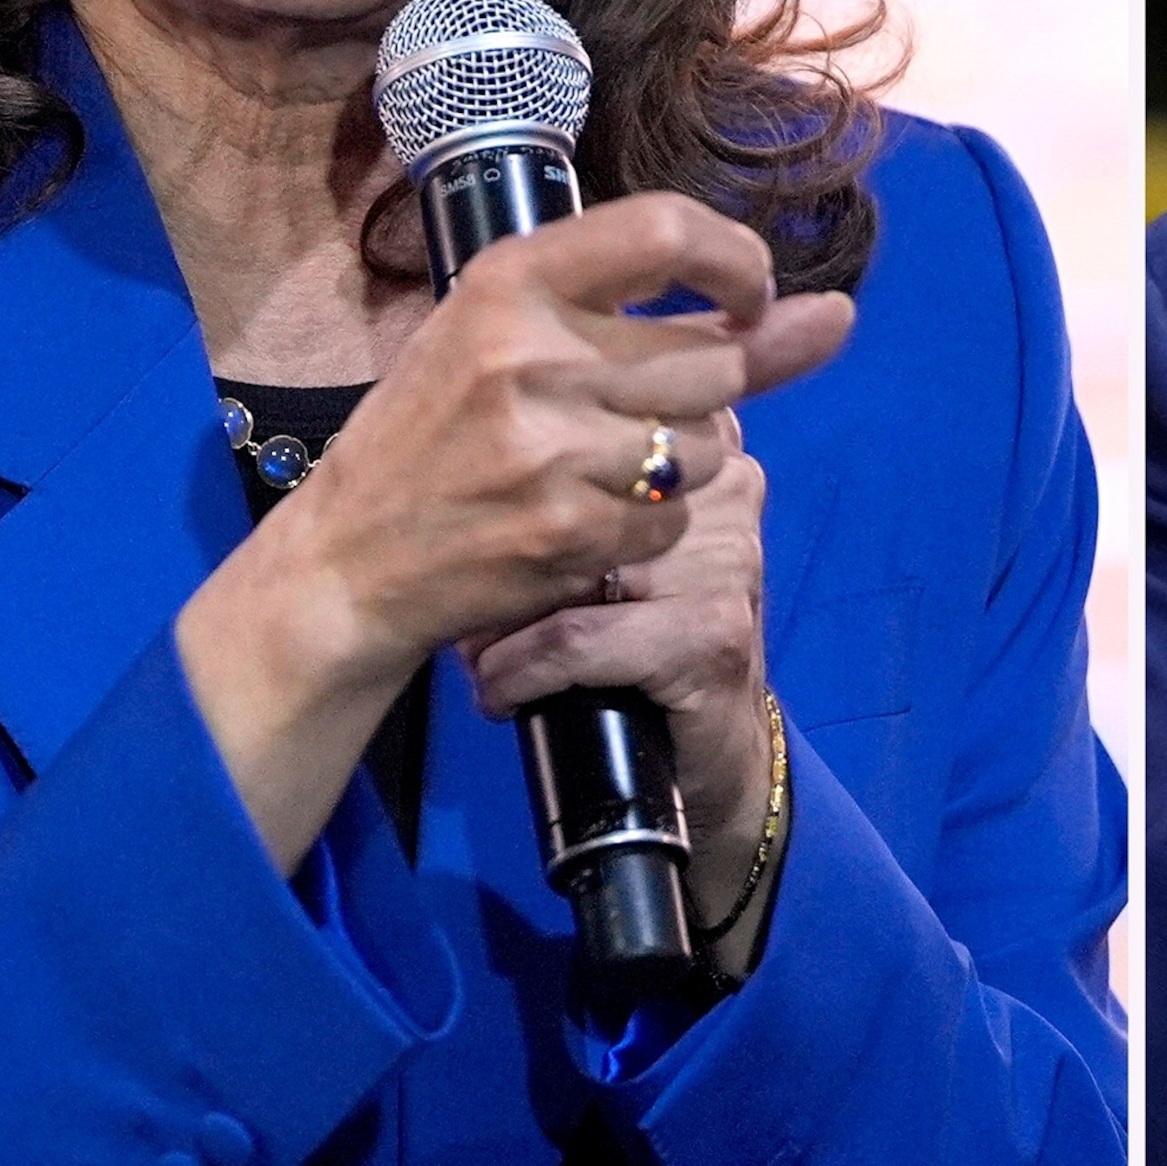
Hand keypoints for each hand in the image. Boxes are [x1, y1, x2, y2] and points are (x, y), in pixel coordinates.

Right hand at [177, 193, 851, 869]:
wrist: (349, 560)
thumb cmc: (440, 434)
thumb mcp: (519, 341)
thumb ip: (685, 321)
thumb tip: (838, 314)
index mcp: (508, 281)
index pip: (666, 229)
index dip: (737, 260)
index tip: (752, 295)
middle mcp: (528, 352)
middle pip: (710, 360)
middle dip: (700, 396)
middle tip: (629, 418)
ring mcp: (547, 446)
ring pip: (703, 446)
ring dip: (676, 466)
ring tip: (595, 471)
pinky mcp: (564, 530)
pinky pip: (673, 521)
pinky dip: (650, 528)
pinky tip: (587, 523)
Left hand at [463, 428, 777, 969]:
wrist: (706, 751)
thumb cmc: (637, 634)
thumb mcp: (605, 543)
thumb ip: (564, 482)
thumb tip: (438, 458)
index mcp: (701, 441)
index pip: (598, 415)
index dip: (520, 476)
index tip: (476, 532)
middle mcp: (727, 482)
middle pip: (575, 492)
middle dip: (506, 556)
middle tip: (466, 606)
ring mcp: (728, 555)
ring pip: (568, 566)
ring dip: (502, 622)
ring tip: (478, 654)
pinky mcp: (713, 630)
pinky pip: (577, 638)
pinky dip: (519, 672)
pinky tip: (498, 693)